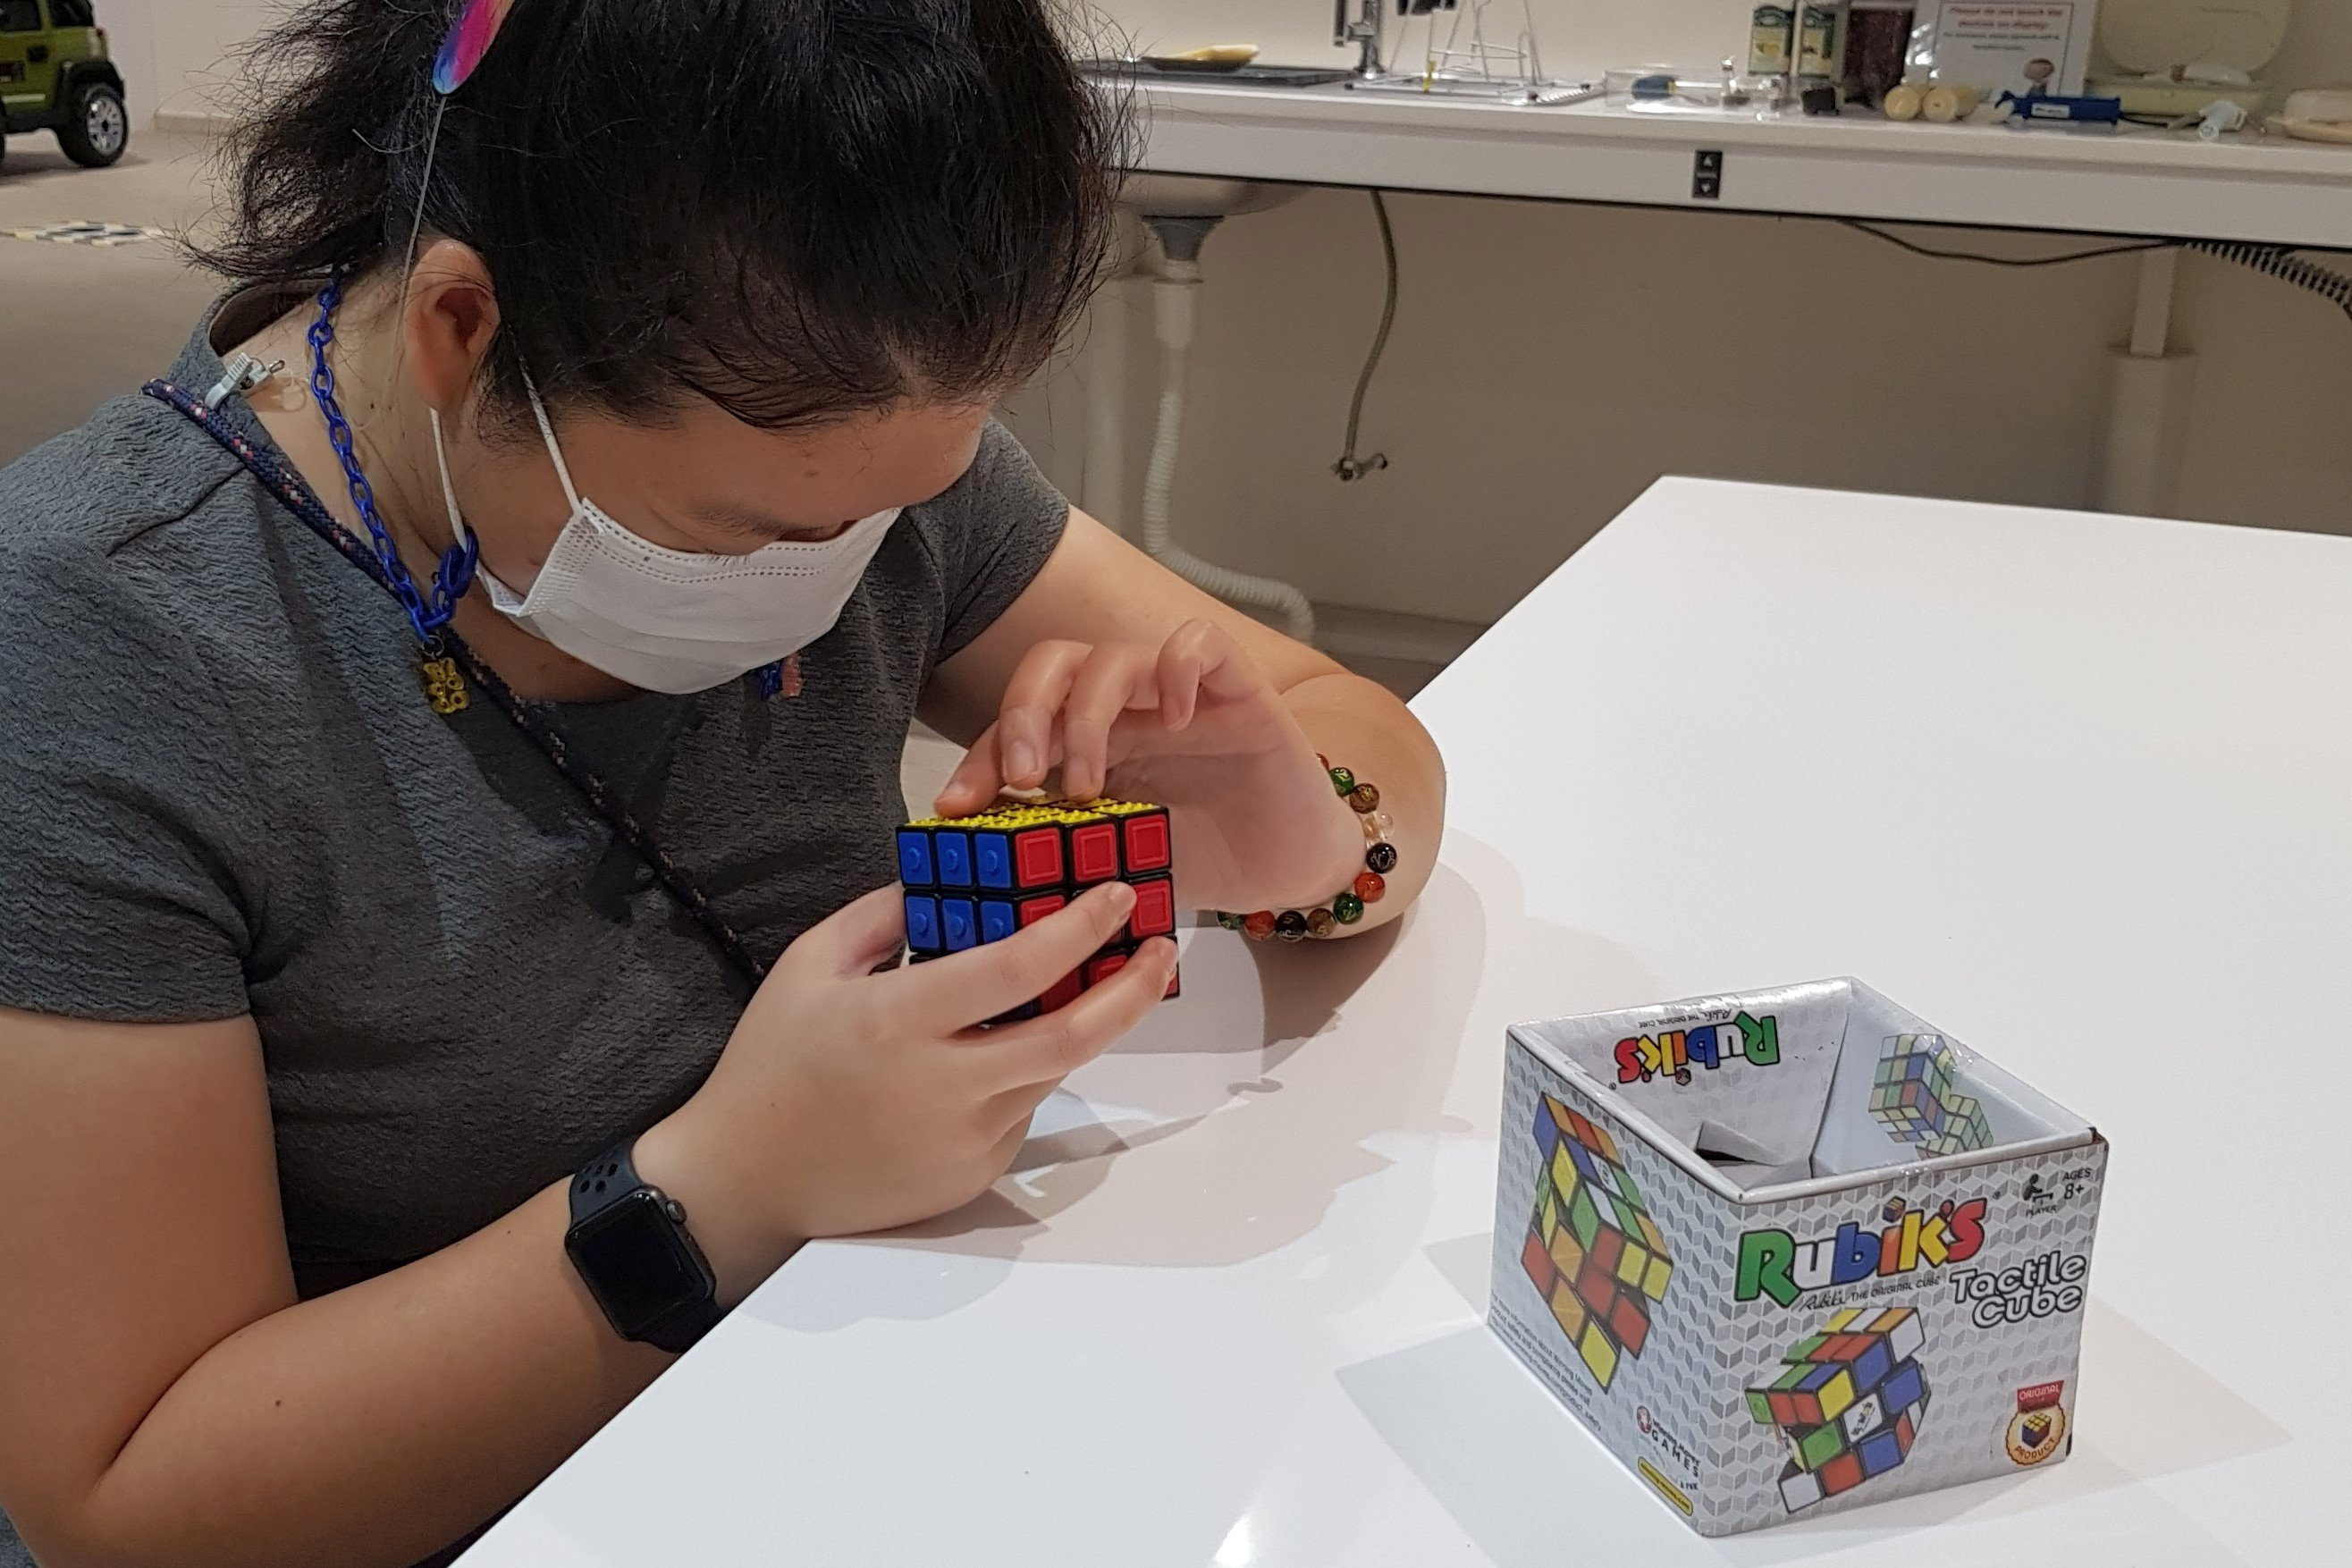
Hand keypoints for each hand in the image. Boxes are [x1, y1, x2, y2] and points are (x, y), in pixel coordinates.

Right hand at [644, 881, 1176, 1251]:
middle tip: (1159, 948)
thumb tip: (953, 874)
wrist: (746, 1180)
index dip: (1080, 927)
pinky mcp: (972, 1176)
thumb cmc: (773, 1063)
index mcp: (902, 1020)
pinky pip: (1020, 1111)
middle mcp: (945, 1084)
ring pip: (1050, 1071)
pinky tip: (987, 1056)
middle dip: (1131, 988)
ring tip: (1082, 984)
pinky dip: (1022, 1073)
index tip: (1118, 895)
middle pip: (1073, 1036)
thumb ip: (886, 914)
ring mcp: (965, 1138)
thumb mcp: (811, 964)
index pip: (1020, 967)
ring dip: (1076, 1026)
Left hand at [933, 620, 1362, 912]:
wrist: (1292, 867)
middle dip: (1021, 716)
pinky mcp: (1237, 690)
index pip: (1015, 725)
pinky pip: (1199, 644)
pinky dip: (1178, 670)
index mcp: (1089, 747)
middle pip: (1051, 666)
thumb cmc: (1210, 860)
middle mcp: (1127, 712)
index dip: (978, 759)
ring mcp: (1179, 696)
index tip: (956, 808)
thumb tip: (993, 899)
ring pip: (1112, 656)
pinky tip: (1176, 722)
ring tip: (1091, 784)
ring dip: (1086, 715)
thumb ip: (1064, 866)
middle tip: (1022, 778)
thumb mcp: (1118, 869)